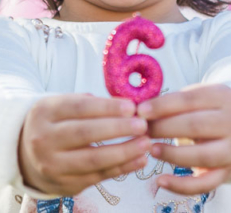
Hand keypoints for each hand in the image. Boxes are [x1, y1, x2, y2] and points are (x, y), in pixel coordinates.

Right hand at [18, 94, 151, 195]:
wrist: (26, 153)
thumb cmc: (59, 121)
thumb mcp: (66, 104)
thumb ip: (94, 103)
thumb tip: (131, 105)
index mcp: (46, 113)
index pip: (80, 108)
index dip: (108, 107)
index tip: (132, 106)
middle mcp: (44, 140)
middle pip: (85, 134)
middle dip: (118, 129)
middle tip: (143, 125)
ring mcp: (52, 165)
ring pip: (92, 160)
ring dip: (124, 152)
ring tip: (147, 143)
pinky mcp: (63, 184)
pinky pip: (97, 177)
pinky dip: (122, 169)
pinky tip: (140, 159)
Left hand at [137, 84, 230, 194]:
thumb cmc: (210, 109)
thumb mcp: (199, 97)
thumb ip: (174, 102)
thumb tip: (139, 110)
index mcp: (223, 97)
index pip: (190, 100)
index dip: (163, 105)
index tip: (140, 110)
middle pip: (195, 126)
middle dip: (163, 128)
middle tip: (141, 130)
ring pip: (200, 156)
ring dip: (171, 154)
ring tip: (151, 149)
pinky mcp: (228, 173)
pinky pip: (203, 184)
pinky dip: (180, 186)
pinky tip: (160, 181)